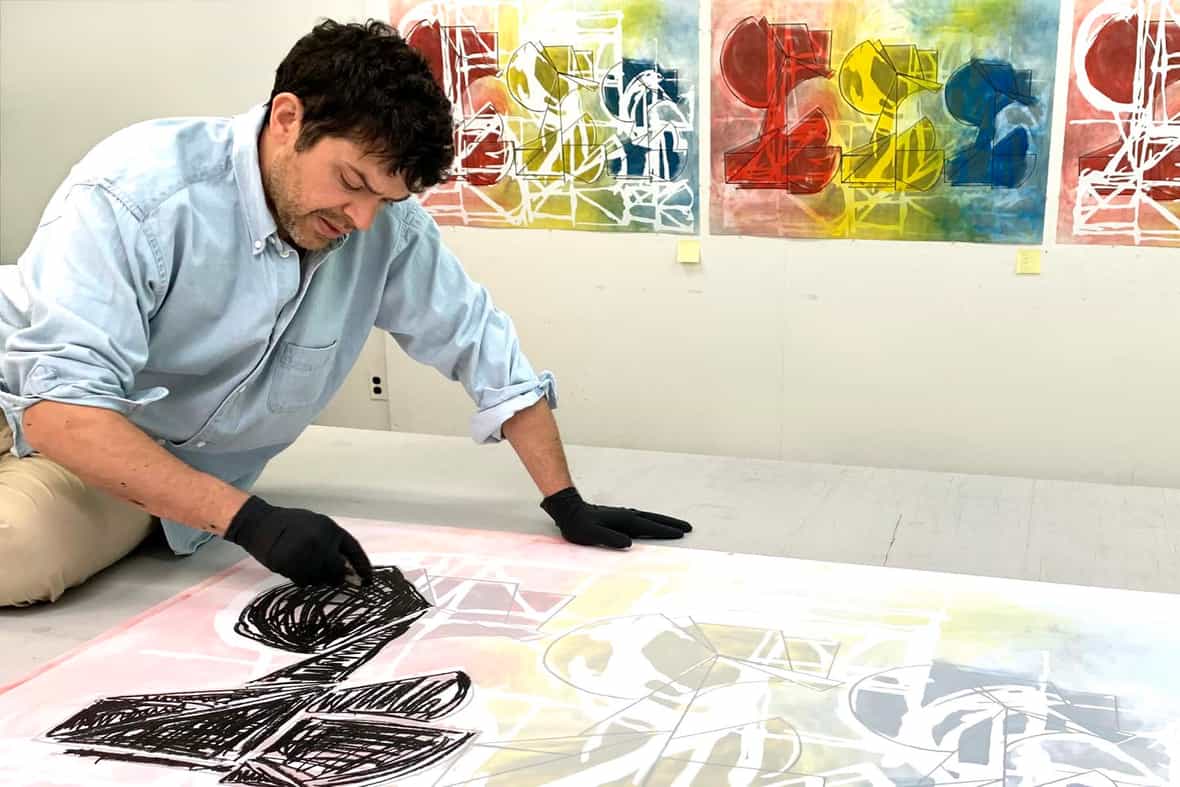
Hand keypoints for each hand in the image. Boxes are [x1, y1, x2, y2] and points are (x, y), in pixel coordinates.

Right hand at [224, 495, 373, 585]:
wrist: (262, 524)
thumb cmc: (293, 524)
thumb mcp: (319, 526)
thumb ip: (334, 544)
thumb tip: (350, 570)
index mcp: (331, 529)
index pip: (354, 551)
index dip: (363, 567)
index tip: (368, 581)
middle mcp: (321, 542)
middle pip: (339, 570)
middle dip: (339, 577)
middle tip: (336, 579)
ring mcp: (304, 555)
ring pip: (321, 579)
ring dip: (319, 579)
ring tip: (308, 566)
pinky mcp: (289, 566)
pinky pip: (304, 582)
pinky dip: (304, 580)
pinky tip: (297, 569)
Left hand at [540, 487, 691, 548]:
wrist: (568, 510)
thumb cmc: (578, 525)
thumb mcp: (591, 534)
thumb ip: (609, 538)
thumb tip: (628, 544)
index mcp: (623, 520)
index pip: (649, 526)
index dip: (665, 530)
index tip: (681, 533)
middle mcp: (626, 516)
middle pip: (654, 519)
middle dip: (671, 524)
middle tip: (687, 527)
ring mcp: (623, 515)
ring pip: (649, 518)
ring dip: (663, 521)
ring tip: (676, 526)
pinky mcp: (618, 517)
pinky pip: (641, 519)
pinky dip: (652, 521)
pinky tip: (651, 525)